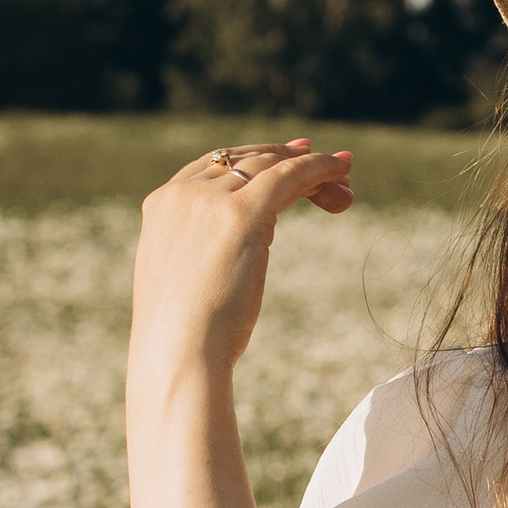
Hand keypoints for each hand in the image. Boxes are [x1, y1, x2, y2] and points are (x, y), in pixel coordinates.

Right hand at [129, 139, 355, 388]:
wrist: (178, 352)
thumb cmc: (183, 335)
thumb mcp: (186, 279)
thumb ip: (202, 252)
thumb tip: (229, 254)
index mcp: (162, 205)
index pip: (214, 165)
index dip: (256, 158)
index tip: (290, 155)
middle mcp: (184, 194)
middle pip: (247, 162)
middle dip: (290, 164)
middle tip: (331, 173)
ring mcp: (210, 200)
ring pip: (272, 168)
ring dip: (313, 171)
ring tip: (345, 184)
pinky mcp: (242, 213)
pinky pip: (289, 176)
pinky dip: (319, 168)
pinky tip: (342, 169)